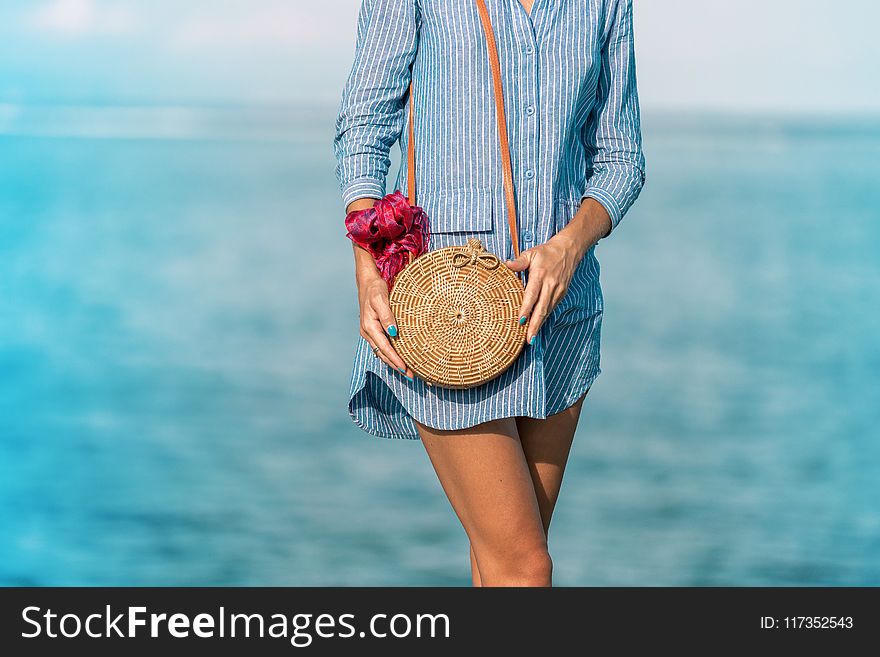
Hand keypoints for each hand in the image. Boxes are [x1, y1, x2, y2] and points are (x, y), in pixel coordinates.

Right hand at [348, 197, 414, 380]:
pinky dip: (391, 354)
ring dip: (395, 362)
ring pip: (383, 352)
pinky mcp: (375, 329)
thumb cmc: (375, 289)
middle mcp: (369, 332)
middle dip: (397, 366)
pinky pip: (383, 346)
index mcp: (370, 327)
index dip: (396, 360)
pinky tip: (400, 358)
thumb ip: (387, 316)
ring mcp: (371, 332)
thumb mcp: (381, 299)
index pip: (385, 348)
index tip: (406, 369)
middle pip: (384, 354)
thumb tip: (393, 333)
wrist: (367, 281)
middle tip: (412, 377)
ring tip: (408, 371)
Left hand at [505, 232, 584, 343]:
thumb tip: (506, 265)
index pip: (532, 294)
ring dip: (539, 325)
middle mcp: (551, 285)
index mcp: (540, 275)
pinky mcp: (562, 294)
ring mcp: (558, 290)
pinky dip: (544, 318)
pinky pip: (551, 308)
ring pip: (548, 311)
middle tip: (529, 339)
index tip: (520, 321)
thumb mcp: (531, 253)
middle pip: (542, 308)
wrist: (568, 250)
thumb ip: (519, 262)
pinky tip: (537, 326)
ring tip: (531, 338)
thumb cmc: (546, 253)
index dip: (526, 309)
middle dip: (535, 325)